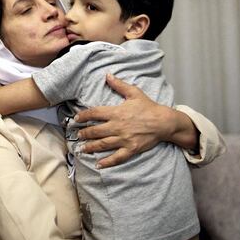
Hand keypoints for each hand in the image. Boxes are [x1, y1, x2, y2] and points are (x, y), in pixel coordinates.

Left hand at [74, 74, 196, 167]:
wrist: (164, 122)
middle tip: (77, 135)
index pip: (94, 113)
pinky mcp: (131, 149)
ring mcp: (124, 139)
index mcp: (116, 112)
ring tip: (81, 148)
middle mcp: (117, 126)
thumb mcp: (134, 93)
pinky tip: (98, 164)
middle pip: (95, 131)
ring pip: (102, 144)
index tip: (76, 118)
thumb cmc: (149, 107)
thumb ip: (119, 85)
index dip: (83, 116)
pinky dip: (107, 162)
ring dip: (90, 147)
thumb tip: (107, 75)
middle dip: (84, 133)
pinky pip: (117, 157)